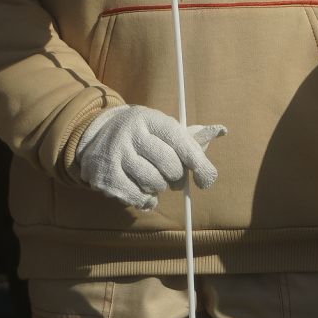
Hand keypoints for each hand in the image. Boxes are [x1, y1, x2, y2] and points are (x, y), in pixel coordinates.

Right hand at [70, 104, 224, 210]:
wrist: (95, 137)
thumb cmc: (141, 135)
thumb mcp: (161, 128)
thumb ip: (190, 136)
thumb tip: (222, 131)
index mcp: (149, 118)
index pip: (179, 140)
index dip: (198, 162)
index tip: (206, 179)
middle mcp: (130, 134)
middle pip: (169, 166)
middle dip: (177, 177)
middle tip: (174, 178)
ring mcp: (116, 155)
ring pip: (155, 183)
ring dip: (160, 187)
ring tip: (154, 179)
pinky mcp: (106, 177)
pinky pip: (138, 197)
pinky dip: (147, 200)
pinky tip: (143, 191)